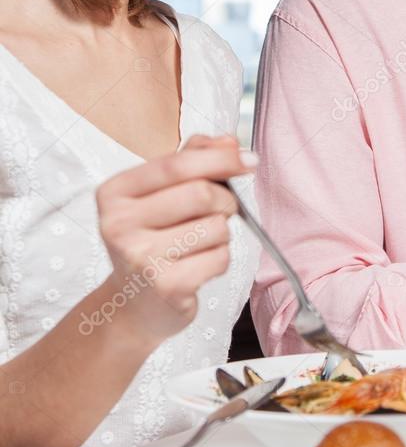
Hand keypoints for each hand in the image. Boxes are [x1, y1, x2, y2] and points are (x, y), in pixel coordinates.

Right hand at [95, 134, 255, 347]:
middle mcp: (119, 224)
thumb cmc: (152, 241)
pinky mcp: (166, 286)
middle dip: (225, 201)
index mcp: (115, 192)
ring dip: (221, 235)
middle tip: (220, 211)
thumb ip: (191, 160)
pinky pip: (219, 258)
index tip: (248, 159)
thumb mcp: (160, 195)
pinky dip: (219, 259)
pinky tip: (197, 267)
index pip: (177, 164)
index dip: (220, 158)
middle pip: (201, 193)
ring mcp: (140, 257)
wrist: (132, 305)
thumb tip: (228, 141)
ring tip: (198, 245)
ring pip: (216, 227)